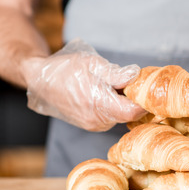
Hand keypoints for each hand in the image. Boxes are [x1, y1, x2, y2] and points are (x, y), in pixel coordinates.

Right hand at [23, 39, 146, 130]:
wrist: (40, 80)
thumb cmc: (65, 69)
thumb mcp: (92, 64)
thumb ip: (116, 73)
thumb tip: (137, 76)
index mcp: (99, 105)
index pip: (133, 112)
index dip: (144, 101)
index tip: (148, 88)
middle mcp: (97, 121)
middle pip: (128, 114)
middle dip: (134, 98)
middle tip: (132, 80)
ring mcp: (93, 125)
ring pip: (119, 115)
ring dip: (123, 101)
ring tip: (114, 83)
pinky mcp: (90, 125)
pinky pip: (110, 117)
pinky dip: (113, 105)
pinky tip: (106, 92)